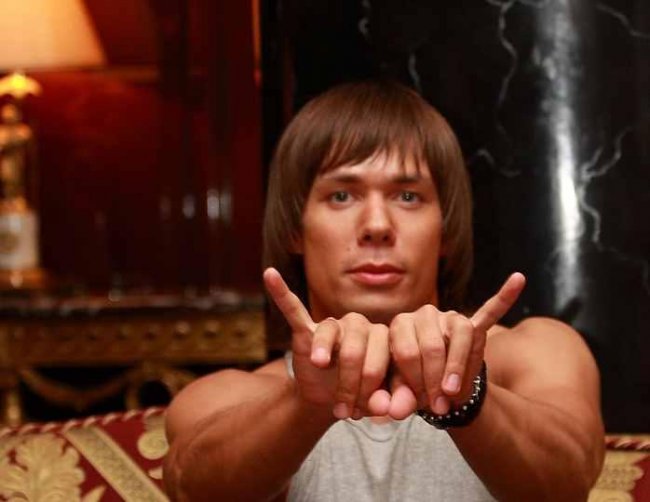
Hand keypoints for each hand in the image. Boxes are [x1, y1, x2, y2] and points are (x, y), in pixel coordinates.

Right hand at [264, 268, 391, 419]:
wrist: (331, 400)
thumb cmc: (360, 396)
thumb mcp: (374, 404)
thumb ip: (382, 402)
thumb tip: (385, 407)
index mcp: (384, 340)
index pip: (382, 356)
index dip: (372, 387)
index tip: (362, 412)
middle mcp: (360, 326)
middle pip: (356, 346)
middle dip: (349, 383)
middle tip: (344, 411)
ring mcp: (333, 326)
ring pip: (329, 332)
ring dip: (324, 352)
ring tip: (319, 365)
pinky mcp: (306, 330)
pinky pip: (294, 309)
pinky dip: (282, 294)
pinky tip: (270, 275)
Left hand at [387, 273, 525, 419]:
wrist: (433, 385)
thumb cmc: (413, 386)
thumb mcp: (400, 394)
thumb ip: (398, 399)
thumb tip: (396, 412)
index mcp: (400, 325)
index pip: (408, 350)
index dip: (415, 381)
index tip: (421, 403)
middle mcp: (423, 314)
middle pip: (432, 344)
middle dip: (435, 380)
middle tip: (438, 405)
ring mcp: (450, 318)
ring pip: (460, 335)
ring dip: (457, 367)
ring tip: (452, 392)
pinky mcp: (473, 326)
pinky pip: (489, 311)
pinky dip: (504, 297)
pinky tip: (517, 280)